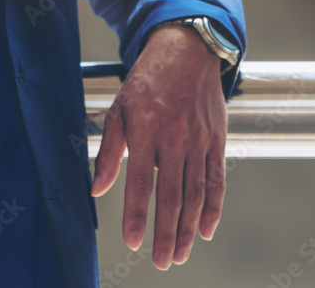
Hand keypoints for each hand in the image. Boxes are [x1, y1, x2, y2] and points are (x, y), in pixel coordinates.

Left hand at [91, 25, 227, 269]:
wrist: (186, 52)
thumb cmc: (145, 83)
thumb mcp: (118, 109)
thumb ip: (108, 151)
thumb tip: (96, 189)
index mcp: (144, 129)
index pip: (140, 181)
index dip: (136, 214)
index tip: (131, 242)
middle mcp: (174, 137)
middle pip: (171, 194)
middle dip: (166, 232)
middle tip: (161, 261)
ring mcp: (200, 140)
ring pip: (196, 193)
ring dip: (188, 227)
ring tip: (179, 254)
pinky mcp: (217, 140)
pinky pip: (217, 180)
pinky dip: (214, 208)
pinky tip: (205, 230)